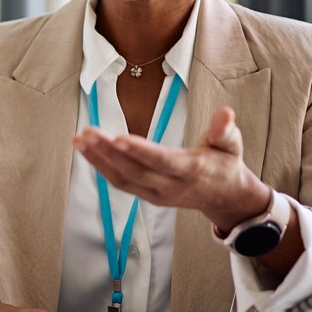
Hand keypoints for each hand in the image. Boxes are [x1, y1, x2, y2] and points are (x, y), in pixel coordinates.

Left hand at [74, 106, 273, 230]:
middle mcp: (170, 186)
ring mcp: (156, 194)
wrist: (224, 197)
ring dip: (98, 159)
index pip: (161, 161)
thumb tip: (226, 113)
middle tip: (88, 132)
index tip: (118, 138)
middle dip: (108, 152)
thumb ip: (225, 131)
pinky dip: (102, 167)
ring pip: (122, 179)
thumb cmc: (225, 164)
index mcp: (191, 170)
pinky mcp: (147, 196)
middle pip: (135, 170)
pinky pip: (120, 183)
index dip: (140, 151)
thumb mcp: (231, 146)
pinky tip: (88, 151)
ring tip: (79, 139)